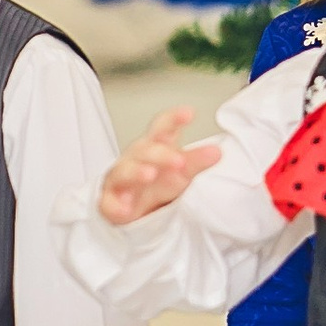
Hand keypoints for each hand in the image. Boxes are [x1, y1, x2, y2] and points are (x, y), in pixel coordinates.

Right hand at [97, 108, 222, 226]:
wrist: (134, 211)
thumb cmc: (157, 184)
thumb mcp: (180, 172)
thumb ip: (196, 162)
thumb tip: (217, 152)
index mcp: (155, 147)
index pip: (163, 128)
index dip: (173, 119)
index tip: (189, 113)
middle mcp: (136, 159)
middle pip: (145, 150)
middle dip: (161, 154)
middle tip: (180, 161)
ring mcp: (120, 180)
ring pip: (124, 171)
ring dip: (136, 172)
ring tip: (149, 175)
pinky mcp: (109, 202)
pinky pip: (109, 203)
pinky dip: (116, 205)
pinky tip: (125, 208)